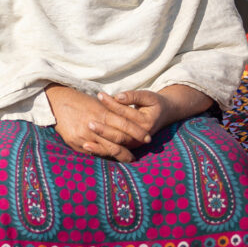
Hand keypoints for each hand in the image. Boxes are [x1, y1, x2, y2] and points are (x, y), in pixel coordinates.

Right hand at [45, 84, 150, 162]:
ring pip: (105, 151)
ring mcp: (83, 136)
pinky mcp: (74, 143)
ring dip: (118, 157)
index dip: (138, 133)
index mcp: (101, 114)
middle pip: (117, 143)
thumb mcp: (98, 103)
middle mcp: (93, 127)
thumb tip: (128, 125)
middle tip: (136, 157)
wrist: (56, 101)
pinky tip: (107, 156)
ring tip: (126, 160)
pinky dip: (101, 154)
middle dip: (129, 152)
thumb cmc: (79, 100)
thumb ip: (112, 114)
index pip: (125, 126)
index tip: (147, 139)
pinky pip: (91, 152)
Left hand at [97, 85, 211, 142]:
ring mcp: (135, 145)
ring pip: (116, 147)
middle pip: (119, 135)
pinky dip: (101, 151)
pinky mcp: (129, 148)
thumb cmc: (154, 103)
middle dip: (103, 129)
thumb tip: (117, 96)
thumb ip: (133, 96)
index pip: (124, 114)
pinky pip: (114, 151)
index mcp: (146, 123)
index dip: (111, 104)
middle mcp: (140, 138)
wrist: (163, 115)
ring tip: (84, 142)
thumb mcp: (147, 96)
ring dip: (100, 145)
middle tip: (88, 122)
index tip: (99, 95)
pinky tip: (87, 148)